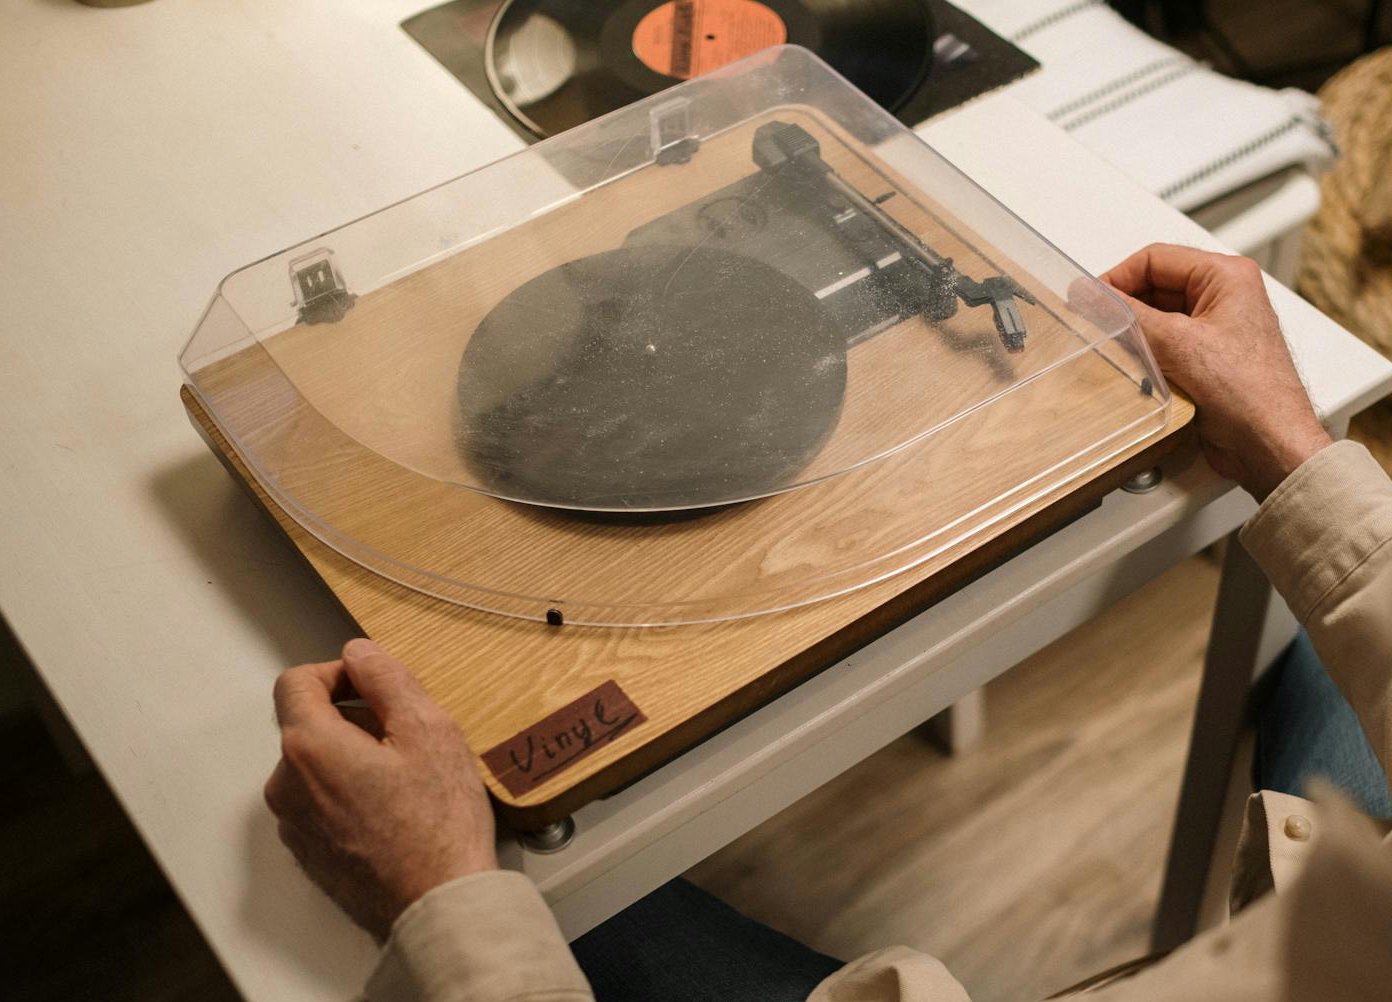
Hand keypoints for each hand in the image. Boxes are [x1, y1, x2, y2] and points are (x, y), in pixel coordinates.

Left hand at [264, 638, 497, 939]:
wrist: (437, 906)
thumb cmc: (438, 823)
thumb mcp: (428, 729)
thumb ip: (386, 678)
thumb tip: (358, 652)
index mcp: (308, 747)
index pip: (296, 681)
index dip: (337, 672)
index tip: (374, 686)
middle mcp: (286, 786)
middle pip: (308, 724)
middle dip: (353, 718)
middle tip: (407, 737)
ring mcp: (294, 825)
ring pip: (316, 765)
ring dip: (353, 757)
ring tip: (406, 779)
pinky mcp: (310, 854)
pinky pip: (321, 803)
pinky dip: (350, 794)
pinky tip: (395, 811)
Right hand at [1102, 243, 1331, 500]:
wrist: (1271, 443)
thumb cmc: (1251, 392)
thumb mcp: (1177, 343)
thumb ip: (1129, 316)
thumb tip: (1092, 296)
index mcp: (1227, 276)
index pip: (1155, 259)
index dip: (1117, 278)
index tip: (1088, 300)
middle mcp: (1224, 297)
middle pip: (1154, 286)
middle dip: (1125, 307)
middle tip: (1095, 324)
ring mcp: (1216, 329)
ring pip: (1157, 318)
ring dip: (1135, 334)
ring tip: (1117, 349)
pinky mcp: (1207, 359)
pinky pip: (1165, 345)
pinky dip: (1146, 354)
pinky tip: (1135, 368)